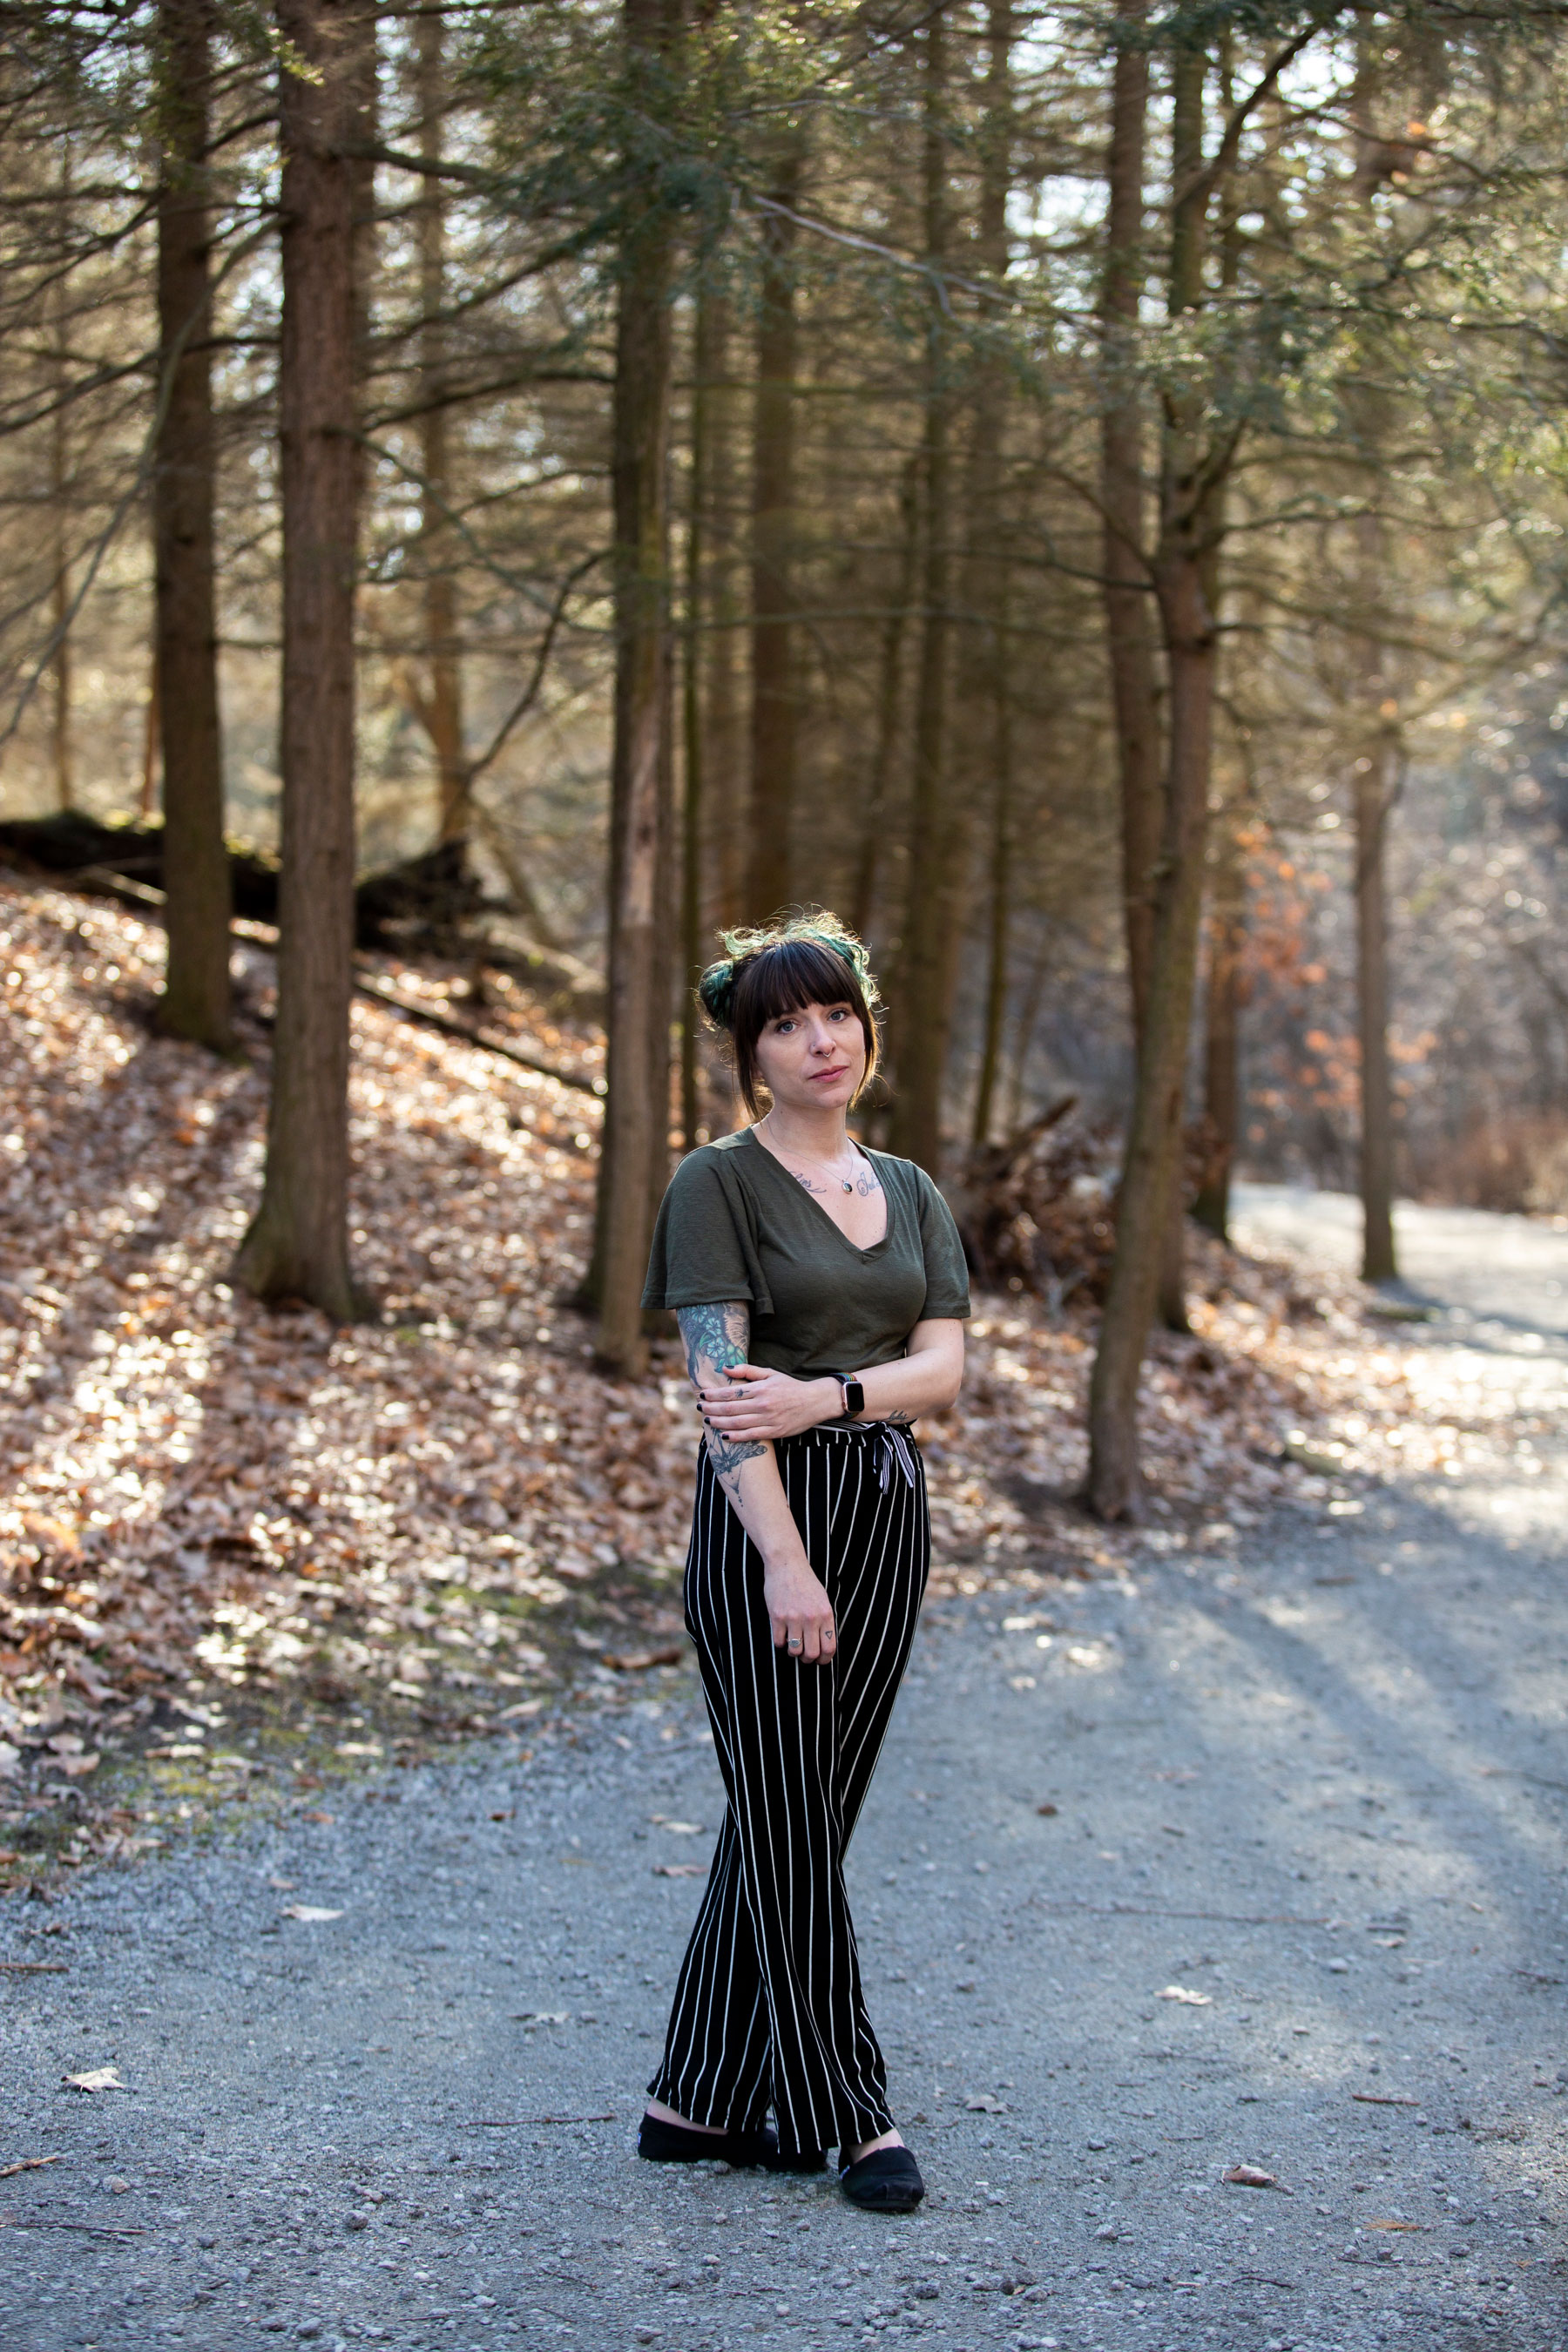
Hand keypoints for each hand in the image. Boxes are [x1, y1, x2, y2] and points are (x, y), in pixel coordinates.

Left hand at [698, 1364, 838, 1442]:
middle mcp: (763, 1404)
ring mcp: (769, 1419)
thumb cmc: (790, 1386)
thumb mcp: (770, 1373)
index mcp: (761, 1388)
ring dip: (719, 1422)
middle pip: (730, 1408)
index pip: (731, 1392)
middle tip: (699, 1407)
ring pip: (737, 1423)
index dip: (714, 1394)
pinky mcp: (775, 1432)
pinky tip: (724, 1435)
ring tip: (707, 1420)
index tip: (702, 1394)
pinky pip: (751, 1435)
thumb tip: (725, 1368)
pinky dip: (736, 1436)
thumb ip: (747, 1370)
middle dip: (711, 1408)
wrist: (815, 1401)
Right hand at [762, 1553, 836, 1663]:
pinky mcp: (777, 1616)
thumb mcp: (823, 1599)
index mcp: (826, 1614)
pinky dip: (780, 1642)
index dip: (824, 1659)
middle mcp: (811, 1618)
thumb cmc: (806, 1582)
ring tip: (792, 1644)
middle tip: (804, 1656)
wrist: (787, 1564)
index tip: (819, 1660)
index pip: (829, 1648)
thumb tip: (824, 1645)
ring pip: (795, 1651)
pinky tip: (782, 1633)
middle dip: (808, 1659)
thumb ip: (825, 1621)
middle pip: (812, 1653)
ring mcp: (793, 1617)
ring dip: (793, 1652)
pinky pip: (779, 1641)